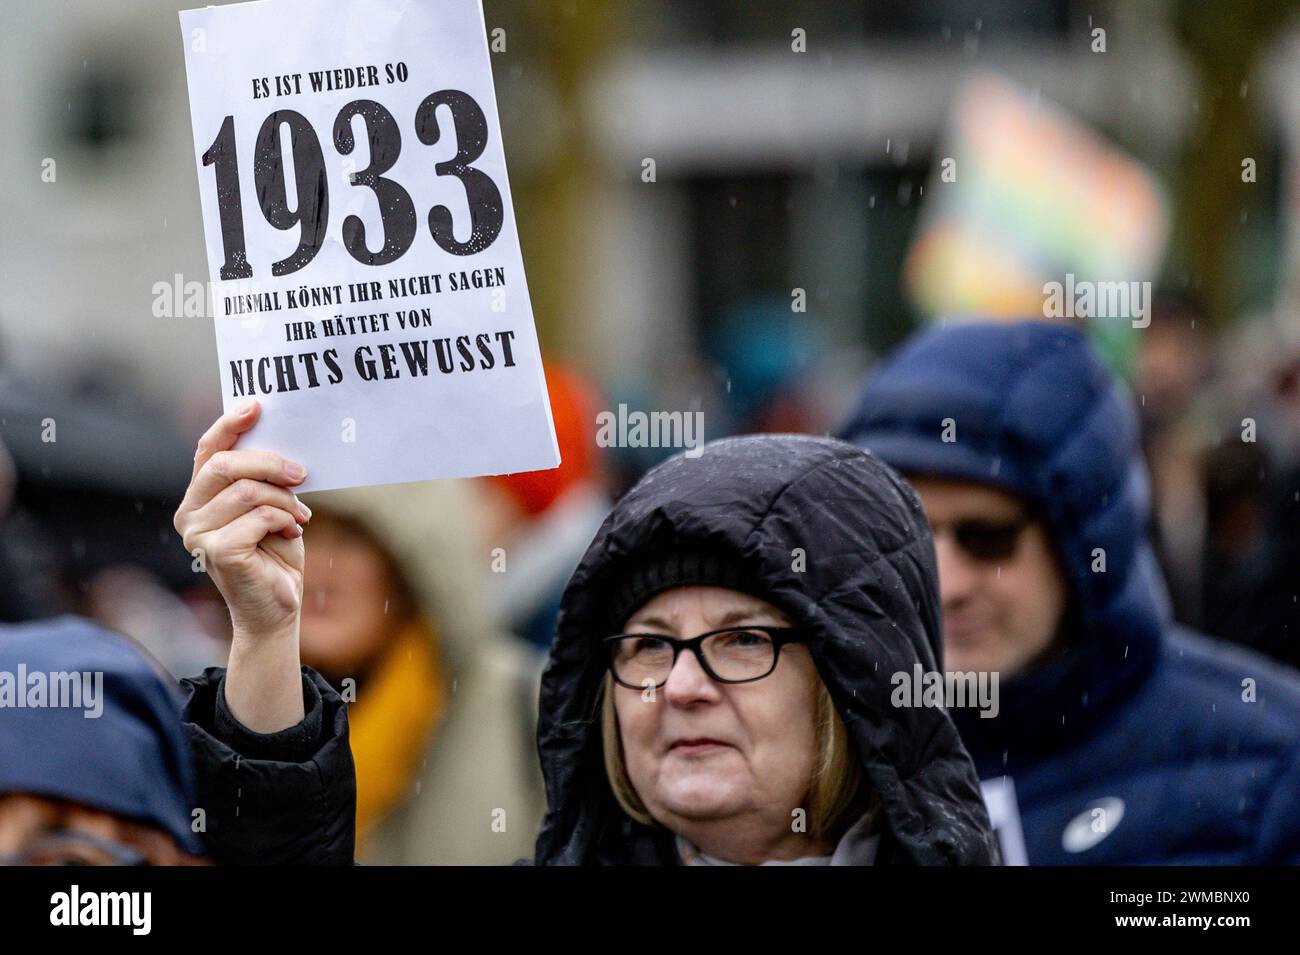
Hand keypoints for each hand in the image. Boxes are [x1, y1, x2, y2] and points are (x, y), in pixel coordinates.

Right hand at [174, 399, 310, 731]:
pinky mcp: (217, 552)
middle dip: (269, 462)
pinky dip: (284, 519)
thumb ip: (264, 478)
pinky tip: (293, 532)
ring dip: (285, 499)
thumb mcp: (272, 506)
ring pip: (247, 491)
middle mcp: (189, 513)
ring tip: (301, 515)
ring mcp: (198, 534)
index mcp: (199, 497)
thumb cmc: (276, 554)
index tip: (257, 405)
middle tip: (302, 473)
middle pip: (224, 465)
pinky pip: (258, 517)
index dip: (229, 424)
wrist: (278, 607)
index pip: (206, 450)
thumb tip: (281, 442)